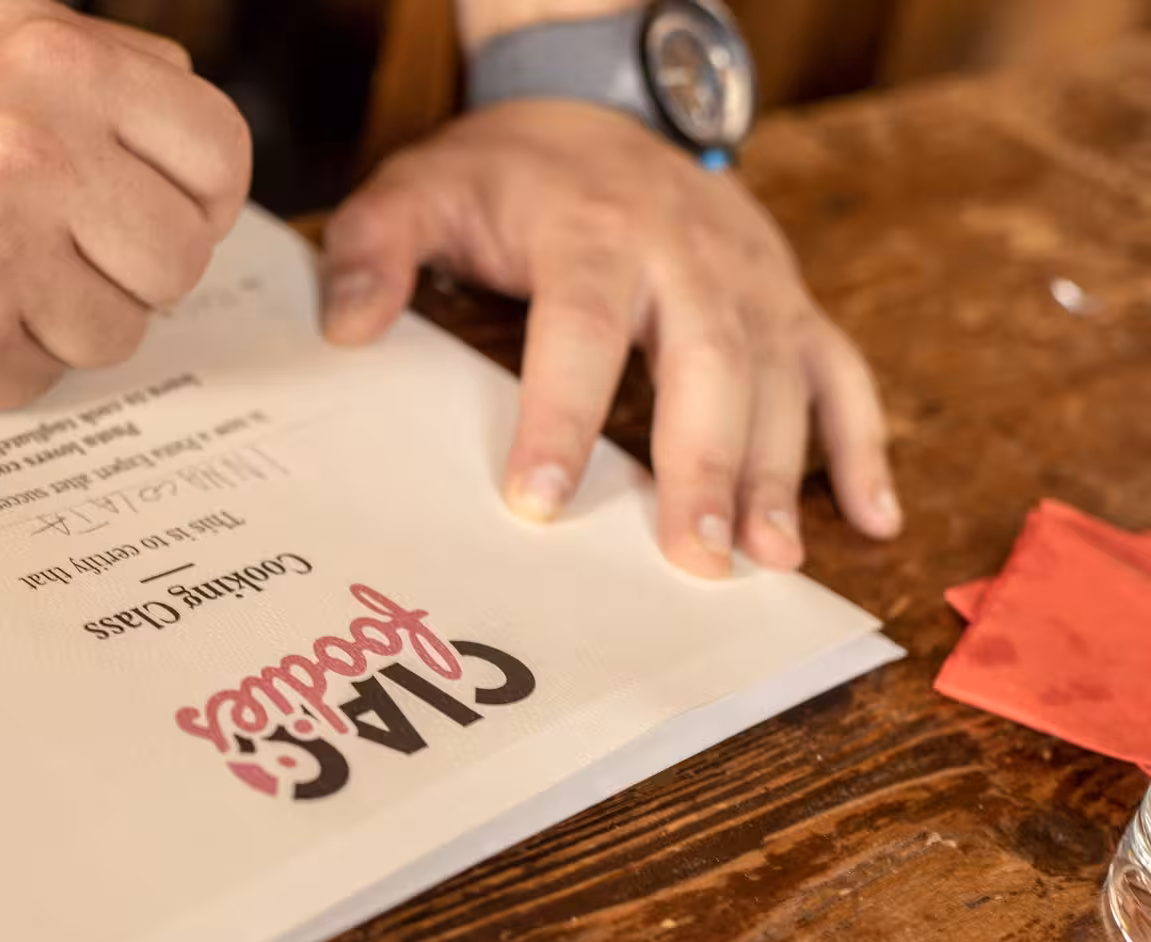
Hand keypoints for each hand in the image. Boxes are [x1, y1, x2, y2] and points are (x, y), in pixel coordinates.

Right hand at [0, 0, 251, 417]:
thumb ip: (109, 70)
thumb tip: (201, 151)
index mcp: (60, 70)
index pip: (219, 161)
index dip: (196, 196)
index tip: (150, 210)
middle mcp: (33, 164)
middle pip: (176, 264)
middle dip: (129, 265)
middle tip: (64, 250)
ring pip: (112, 337)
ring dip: (62, 319)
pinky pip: (33, 383)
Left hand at [320, 99, 900, 575]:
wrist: (598, 104)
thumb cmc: (507, 170)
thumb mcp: (419, 187)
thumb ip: (372, 251)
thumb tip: (347, 331)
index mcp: (593, 232)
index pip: (579, 330)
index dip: (561, 417)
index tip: (537, 500)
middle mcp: (688, 255)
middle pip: (706, 365)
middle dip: (705, 465)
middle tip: (695, 557)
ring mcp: (751, 278)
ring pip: (781, 378)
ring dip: (781, 472)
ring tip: (769, 560)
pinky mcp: (787, 298)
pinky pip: (842, 370)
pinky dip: (864, 444)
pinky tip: (873, 518)